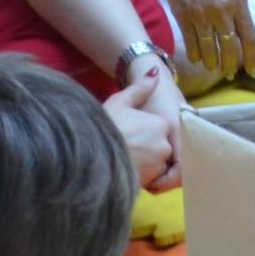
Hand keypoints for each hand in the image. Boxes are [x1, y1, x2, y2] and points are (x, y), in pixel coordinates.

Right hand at [105, 70, 184, 191]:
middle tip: (123, 147)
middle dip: (144, 150)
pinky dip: (138, 178)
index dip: (141, 133)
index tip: (127, 134)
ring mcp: (158, 166)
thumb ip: (141, 88)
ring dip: (142, 165)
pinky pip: (146, 181)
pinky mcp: (149, 183)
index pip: (157, 130)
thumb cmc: (104, 126)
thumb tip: (155, 72)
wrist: (89, 155)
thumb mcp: (120, 101)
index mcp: (161, 124)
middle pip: (157, 149)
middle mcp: (165, 145)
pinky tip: (122, 171)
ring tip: (122, 159)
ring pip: (153, 166)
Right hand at [153, 0, 254, 83]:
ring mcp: (200, 15)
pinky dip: (195, 54)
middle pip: (229, 48)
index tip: (254, 71)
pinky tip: (198, 59)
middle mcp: (221, 11)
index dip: (252, 57)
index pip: (249, 37)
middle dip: (231, 64)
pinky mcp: (182, 16)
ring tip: (214, 68)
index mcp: (238, 1)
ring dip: (213, 63)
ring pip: (209, 49)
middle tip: (231, 72)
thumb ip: (237, 5)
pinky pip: (191, 43)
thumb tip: (240, 28)